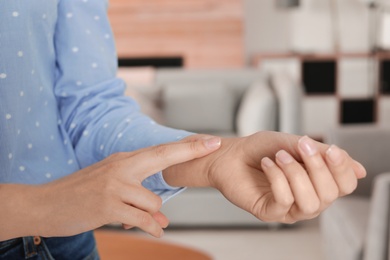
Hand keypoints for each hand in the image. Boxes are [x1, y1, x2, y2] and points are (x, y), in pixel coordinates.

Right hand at [1, 136, 220, 240]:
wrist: (45, 204)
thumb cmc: (79, 195)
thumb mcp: (109, 187)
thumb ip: (137, 198)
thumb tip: (162, 220)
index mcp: (123, 160)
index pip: (159, 150)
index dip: (186, 146)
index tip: (208, 140)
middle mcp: (121, 167)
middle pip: (162, 156)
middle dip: (190, 151)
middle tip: (212, 145)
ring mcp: (114, 185)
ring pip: (153, 203)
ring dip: (151, 216)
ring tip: (133, 218)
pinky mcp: (107, 205)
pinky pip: (142, 220)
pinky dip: (149, 228)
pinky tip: (149, 231)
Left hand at [164, 132, 365, 223]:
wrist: (232, 154)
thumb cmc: (263, 148)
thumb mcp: (296, 144)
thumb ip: (324, 155)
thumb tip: (360, 169)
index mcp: (318, 183)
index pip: (346, 185)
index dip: (343, 169)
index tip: (330, 150)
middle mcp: (308, 199)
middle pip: (331, 194)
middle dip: (318, 168)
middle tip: (300, 146)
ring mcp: (289, 209)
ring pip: (311, 202)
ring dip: (296, 174)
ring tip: (279, 156)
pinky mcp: (270, 212)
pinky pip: (285, 201)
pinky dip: (277, 179)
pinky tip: (267, 164)